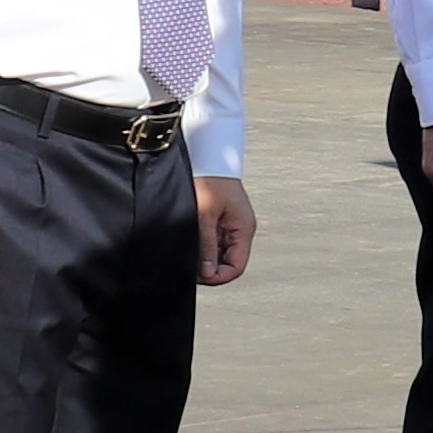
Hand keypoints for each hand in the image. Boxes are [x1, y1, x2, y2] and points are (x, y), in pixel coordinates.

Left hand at [195, 172, 256, 287]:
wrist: (205, 155)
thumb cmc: (209, 178)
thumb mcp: (204, 216)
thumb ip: (206, 246)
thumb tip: (208, 273)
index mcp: (243, 228)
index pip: (237, 266)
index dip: (219, 276)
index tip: (200, 276)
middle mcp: (239, 229)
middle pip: (228, 262)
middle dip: (210, 268)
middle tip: (190, 265)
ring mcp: (229, 225)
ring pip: (218, 253)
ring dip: (205, 257)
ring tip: (189, 251)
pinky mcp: (218, 220)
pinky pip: (212, 241)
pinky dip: (202, 246)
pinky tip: (191, 242)